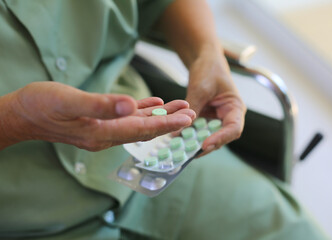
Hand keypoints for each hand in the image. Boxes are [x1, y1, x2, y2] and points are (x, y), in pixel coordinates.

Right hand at [0, 82, 194, 150]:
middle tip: (192, 112)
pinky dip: (141, 110)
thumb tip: (129, 105)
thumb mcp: (70, 101)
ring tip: (179, 106)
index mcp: (102, 132)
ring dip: (159, 115)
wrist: (23, 114)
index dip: (166, 123)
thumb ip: (101, 104)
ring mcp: (102, 129)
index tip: (188, 118)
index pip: (142, 129)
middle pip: (145, 128)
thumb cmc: (42, 106)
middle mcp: (106, 134)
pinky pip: (125, 117)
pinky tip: (152, 103)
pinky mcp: (98, 122)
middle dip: (169, 121)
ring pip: (138, 123)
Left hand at [186, 48, 245, 155]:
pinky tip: (177, 141)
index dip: (221, 139)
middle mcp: (227, 117)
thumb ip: (192, 108)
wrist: (204, 60)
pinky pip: (198, 131)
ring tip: (181, 151)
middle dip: (206, 146)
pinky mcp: (204, 119)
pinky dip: (189, 136)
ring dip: (196, 144)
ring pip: (208, 137)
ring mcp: (215, 119)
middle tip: (189, 153)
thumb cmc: (208, 70)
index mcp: (235, 108)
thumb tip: (179, 130)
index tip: (205, 145)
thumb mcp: (200, 88)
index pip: (233, 129)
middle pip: (221, 137)